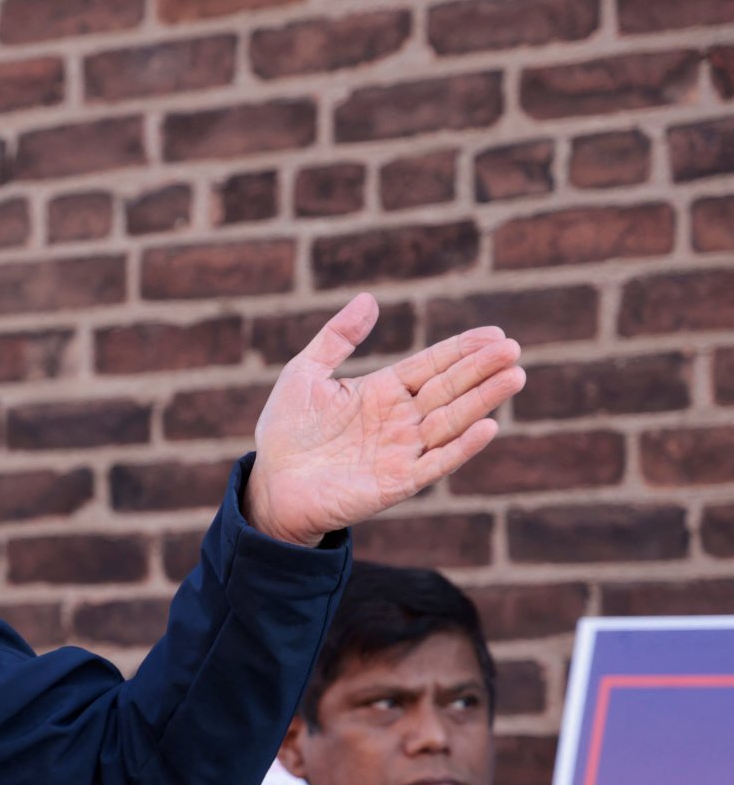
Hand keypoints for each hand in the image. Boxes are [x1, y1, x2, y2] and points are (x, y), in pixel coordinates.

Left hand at [247, 293, 523, 545]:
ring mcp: (401, 451)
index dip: (462, 350)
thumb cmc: (285, 433)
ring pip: (451, 422)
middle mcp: (399, 420)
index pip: (431, 365)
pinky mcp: (397, 483)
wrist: (269, 485)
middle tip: (513, 349)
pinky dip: (462, 447)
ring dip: (482, 401)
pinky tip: (487, 426)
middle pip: (449, 389)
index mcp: (381, 391)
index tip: (495, 333)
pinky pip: (436, 463)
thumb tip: (369, 299)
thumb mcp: (304, 374)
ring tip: (513, 376)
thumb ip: (336, 338)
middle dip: (481, 369)